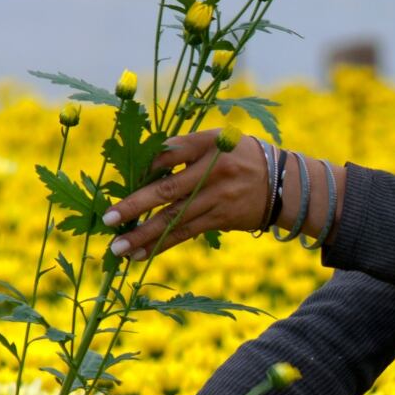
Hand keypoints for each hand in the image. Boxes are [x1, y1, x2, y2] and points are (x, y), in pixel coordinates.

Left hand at [103, 129, 267, 261]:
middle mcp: (213, 171)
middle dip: (134, 206)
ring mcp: (217, 198)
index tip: (121, 178)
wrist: (286, 184)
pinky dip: (161, 245)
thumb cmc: (243, 156)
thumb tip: (145, 164)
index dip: (143, 166)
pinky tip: (140, 255)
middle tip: (108, 219)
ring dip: (144, 235)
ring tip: (117, 248)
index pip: (168, 153)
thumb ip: (186, 147)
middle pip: (167, 190)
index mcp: (209, 143)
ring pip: (174, 219)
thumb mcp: (220, 139)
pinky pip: (186, 233)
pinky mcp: (220, 219)